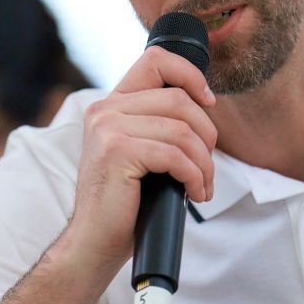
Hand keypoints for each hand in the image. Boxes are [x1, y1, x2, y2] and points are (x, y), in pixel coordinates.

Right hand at [67, 46, 216, 268]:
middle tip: (206, 167)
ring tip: (202, 186)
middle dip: (206, 135)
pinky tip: (193, 193)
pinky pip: (175, 155)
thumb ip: (157, 123)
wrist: (95, 242)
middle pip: (179, 100)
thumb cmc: (124, 203)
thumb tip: (203, 107)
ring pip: (182, 130)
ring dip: (203, 163)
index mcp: (110, 105)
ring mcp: (108, 129)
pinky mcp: (117, 152)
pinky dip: (194, 176)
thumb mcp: (140, 151)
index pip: (156, 61)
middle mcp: (105, 110)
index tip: (208, 103)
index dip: (190, 75)